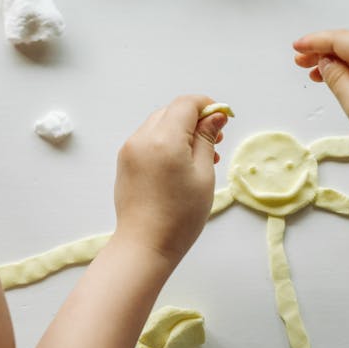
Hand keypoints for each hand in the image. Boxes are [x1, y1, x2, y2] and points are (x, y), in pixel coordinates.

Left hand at [113, 95, 226, 265]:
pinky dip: (166, 143)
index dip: (207, 106)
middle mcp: (141, 138)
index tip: (223, 119)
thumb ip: (206, 139)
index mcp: (163, 139)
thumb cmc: (180, 214)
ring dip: (180, 132)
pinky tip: (181, 164)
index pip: (185, 104)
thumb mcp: (203, 173)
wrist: (145, 244)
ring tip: (202, 156)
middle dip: (194, 119)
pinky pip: (148, 141)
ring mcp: (129, 150)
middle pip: (170, 112)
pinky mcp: (125, 162)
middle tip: (215, 142)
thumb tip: (215, 114)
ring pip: (158, 125)